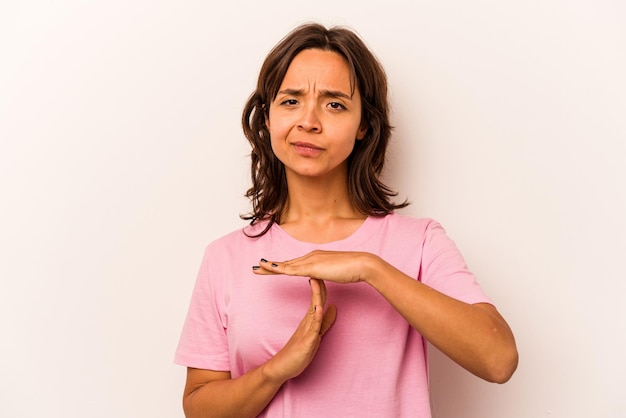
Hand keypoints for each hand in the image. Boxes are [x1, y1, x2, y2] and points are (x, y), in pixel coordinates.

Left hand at [253, 250, 376, 283]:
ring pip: (286, 265)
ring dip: (270, 266)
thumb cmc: (353, 269)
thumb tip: (319, 276)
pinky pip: (291, 269)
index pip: (295, 264)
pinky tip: (270, 269)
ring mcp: (311, 260)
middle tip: (257, 267)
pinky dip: (279, 269)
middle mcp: (311, 256)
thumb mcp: (335, 272)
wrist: (362, 264)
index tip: (271, 268)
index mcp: (316, 258)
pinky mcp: (312, 267)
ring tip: (257, 268)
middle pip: (287, 263)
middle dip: (271, 265)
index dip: (282, 266)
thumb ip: (326, 273)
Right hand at [262, 278, 335, 382]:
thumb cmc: (298, 351)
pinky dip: (316, 316)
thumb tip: (333, 307)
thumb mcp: (315, 334)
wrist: (282, 366)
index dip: (322, 284)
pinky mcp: (306, 341)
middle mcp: (307, 321)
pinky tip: (319, 307)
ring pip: (313, 309)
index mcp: (310, 319)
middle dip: (318, 283)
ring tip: (316, 279)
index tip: (326, 270)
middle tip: (320, 266)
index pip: (318, 298)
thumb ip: (325, 321)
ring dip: (315, 295)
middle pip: (315, 299)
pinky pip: (313, 327)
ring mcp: (306, 330)